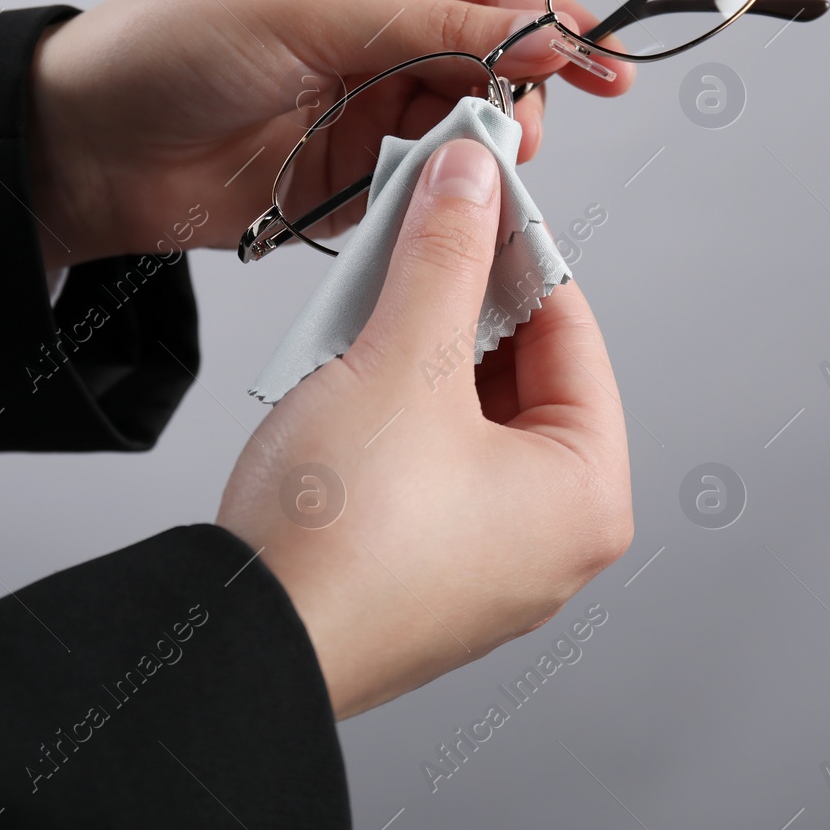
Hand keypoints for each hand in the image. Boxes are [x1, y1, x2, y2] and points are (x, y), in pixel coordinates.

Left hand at [27, 0, 634, 270]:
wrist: (92, 148)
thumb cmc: (174, 44)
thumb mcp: (314, 11)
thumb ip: (438, 27)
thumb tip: (542, 34)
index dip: (555, 23)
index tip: (603, 65)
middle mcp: (385, 27)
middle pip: (496, 60)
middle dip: (518, 95)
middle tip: (519, 133)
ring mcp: (372, 101)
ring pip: (467, 127)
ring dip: (476, 150)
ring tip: (467, 167)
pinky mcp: (357, 171)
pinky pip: (424, 185)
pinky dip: (434, 196)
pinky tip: (428, 201)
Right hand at [214, 138, 632, 718]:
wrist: (243, 645)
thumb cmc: (339, 539)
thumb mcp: (402, 361)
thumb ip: (444, 256)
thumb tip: (471, 184)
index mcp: (586, 496)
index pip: (571, 333)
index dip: (518, 249)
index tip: (480, 196)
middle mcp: (553, 539)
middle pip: (524, 375)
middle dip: (462, 301)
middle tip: (423, 234)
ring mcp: (490, 562)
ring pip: (471, 417)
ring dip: (422, 349)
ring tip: (375, 297)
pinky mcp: (427, 572)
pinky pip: (432, 462)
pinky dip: (399, 408)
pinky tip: (352, 367)